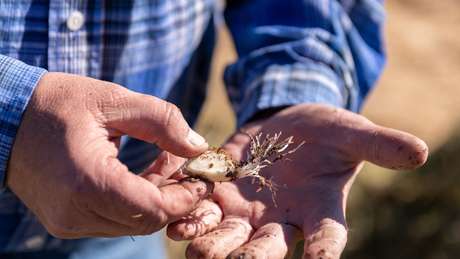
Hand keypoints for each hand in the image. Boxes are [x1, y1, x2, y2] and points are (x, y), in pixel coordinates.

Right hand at [7, 72, 211, 237]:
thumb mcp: (113, 100)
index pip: (153, 208)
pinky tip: (145, 172)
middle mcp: (76, 212)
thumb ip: (162, 121)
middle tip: (186, 163)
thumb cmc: (58, 104)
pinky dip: (138, 200)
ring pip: (134, 223)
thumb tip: (198, 146)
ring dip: (158, 197)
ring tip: (166, 160)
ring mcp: (69, 222)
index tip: (201, 175)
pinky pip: (116, 219)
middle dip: (176, 196)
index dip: (185, 196)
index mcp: (88, 181)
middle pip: (147, 221)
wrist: (7, 119)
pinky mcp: (67, 221)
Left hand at [167, 104, 427, 258]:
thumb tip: (418, 152)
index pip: (326, 239)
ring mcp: (246, 208)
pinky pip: (201, 205)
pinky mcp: (219, 188)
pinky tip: (174, 212)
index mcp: (319, 210)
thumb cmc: (327, 133)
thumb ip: (377, 145)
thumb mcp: (352, 133)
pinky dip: (188, 210)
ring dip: (210, 241)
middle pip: (267, 248)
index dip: (323, 252)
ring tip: (193, 244)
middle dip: (252, 257)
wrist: (289, 124)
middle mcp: (280, 219)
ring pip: (227, 234)